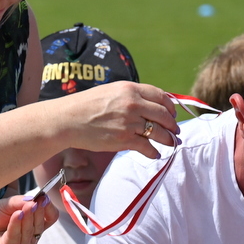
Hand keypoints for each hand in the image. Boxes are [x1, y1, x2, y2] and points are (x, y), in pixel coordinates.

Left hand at [0, 195, 56, 243]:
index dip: (48, 207)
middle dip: (38, 211)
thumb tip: (36, 199)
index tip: (43, 197)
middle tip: (33, 200)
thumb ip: (21, 202)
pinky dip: (16, 225)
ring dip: (28, 217)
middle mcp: (28, 239)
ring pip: (30, 232)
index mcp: (31, 227)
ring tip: (22, 206)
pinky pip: (15, 238)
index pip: (50, 218)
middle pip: (41, 224)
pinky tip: (16, 214)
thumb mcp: (7, 205)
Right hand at [56, 82, 179, 159]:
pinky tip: (155, 154)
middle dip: (172, 124)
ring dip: (168, 139)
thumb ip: (129, 96)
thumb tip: (146, 105)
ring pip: (159, 132)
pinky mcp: (124, 139)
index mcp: (130, 89)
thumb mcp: (110, 91)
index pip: (160, 96)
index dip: (170, 106)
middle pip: (163, 115)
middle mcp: (133, 104)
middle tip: (175, 131)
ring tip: (171, 143)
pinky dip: (153, 152)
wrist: (68, 120)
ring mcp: (130, 122)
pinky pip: (147, 147)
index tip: (172, 113)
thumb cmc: (85, 105)